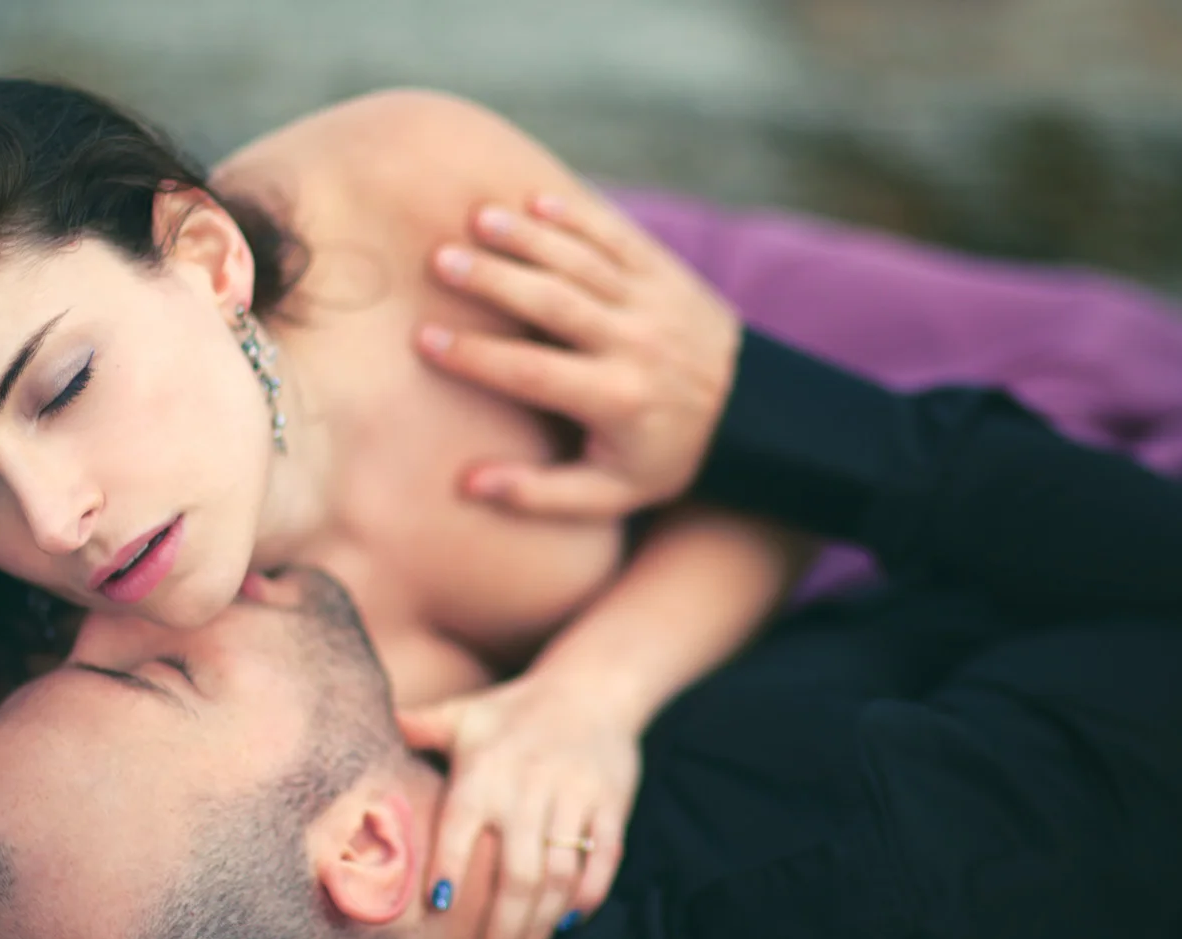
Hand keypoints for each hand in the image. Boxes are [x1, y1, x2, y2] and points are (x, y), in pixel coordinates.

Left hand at [398, 674, 637, 938]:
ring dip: (539, 926)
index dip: (449, 868)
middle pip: (516, 873)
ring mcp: (573, 797)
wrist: (593, 686)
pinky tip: (567, 925)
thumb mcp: (463, 714)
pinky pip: (603, 860)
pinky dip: (588, 896)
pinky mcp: (610, 805)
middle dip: (500, 931)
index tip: (438, 911)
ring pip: (559, 876)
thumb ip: (417, 729)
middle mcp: (529, 787)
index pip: (461, 828)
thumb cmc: (514, 709)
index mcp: (485, 770)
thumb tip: (363, 734)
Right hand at [418, 190, 740, 517]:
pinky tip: (535, 201)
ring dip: (528, 237)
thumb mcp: (611, 495)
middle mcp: (634, 345)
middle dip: (494, 279)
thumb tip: (469, 483)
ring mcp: (652, 302)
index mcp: (616, 400)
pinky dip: (578, 216)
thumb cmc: (666, 457)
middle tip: (441, 260)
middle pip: (554, 303)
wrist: (755, 415)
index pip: (532, 373)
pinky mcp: (665, 273)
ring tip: (477, 220)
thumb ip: (540, 494)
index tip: (426, 340)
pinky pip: (617, 237)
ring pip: (582, 261)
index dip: (476, 357)